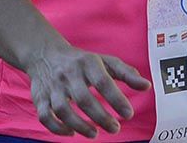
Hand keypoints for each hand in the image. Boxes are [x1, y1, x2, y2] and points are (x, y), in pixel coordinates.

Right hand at [25, 44, 151, 137]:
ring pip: (63, 109)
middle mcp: (69, 74)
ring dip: (80, 125)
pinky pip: (45, 116)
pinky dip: (57, 128)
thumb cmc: (82, 61)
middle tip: (115, 129)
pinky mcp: (39, 97)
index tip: (128, 114)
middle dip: (101, 117)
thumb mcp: (105, 62)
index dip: (116, 99)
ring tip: (95, 134)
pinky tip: (72, 133)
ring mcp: (52, 87)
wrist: (45, 54)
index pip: (103, 82)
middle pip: (84, 98)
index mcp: (87, 63)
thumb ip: (127, 74)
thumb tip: (147, 86)